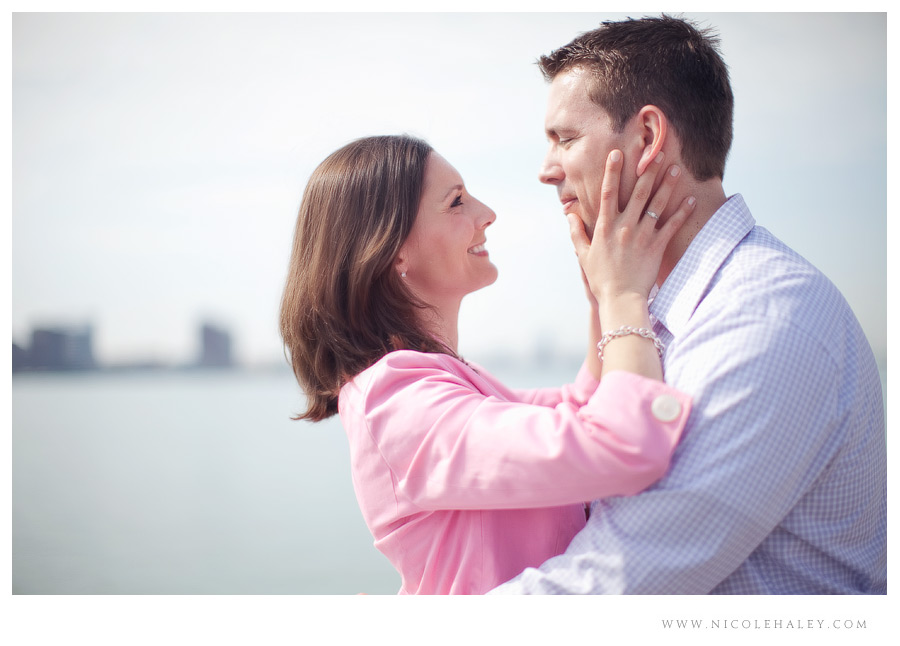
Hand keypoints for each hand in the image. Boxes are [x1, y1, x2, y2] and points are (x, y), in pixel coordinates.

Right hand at [567, 150, 694, 305]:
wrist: (621, 299)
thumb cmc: (600, 278)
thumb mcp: (583, 255)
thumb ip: (576, 232)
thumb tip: (569, 214)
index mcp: (605, 227)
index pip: (608, 193)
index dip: (612, 172)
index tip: (616, 154)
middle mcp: (624, 227)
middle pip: (637, 193)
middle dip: (647, 171)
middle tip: (657, 152)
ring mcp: (642, 236)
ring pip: (656, 205)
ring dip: (667, 185)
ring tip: (676, 168)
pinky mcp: (656, 247)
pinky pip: (671, 226)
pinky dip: (682, 213)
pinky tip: (690, 200)